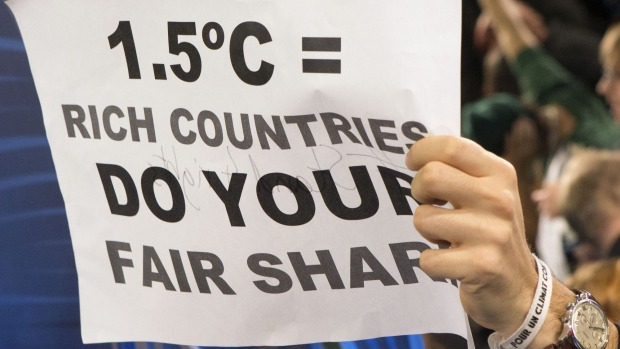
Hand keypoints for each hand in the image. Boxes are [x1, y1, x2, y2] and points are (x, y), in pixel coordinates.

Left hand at [406, 136, 537, 336]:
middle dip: (419, 192)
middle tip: (430, 204)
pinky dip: (431, 263)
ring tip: (447, 237)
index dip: (421, 152)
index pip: (451, 146)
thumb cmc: (490, 231)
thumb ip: (460, 169)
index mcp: (500, 173)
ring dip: (426, 231)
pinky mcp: (482, 265)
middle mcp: (499, 199)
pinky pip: (428, 258)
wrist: (518, 287)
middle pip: (430, 176)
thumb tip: (417, 151)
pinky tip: (450, 262)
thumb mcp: (487, 191)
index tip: (412, 163)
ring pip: (422, 218)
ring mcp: (493, 233)